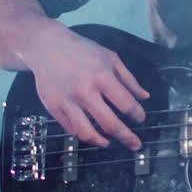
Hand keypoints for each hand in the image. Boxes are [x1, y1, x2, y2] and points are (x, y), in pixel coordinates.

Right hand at [24, 26, 151, 149]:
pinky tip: (92, 132)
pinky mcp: (53, 108)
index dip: (137, 115)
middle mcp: (84, 91)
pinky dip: (84, 134)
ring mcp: (67, 102)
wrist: (47, 47)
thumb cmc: (82, 51)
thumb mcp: (110, 58)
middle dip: (127, 137)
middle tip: (135, 144)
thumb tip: (145, 97)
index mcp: (102, 76)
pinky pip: (71, 129)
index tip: (141, 119)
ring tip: (110, 143)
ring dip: (103, 142)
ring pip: (87, 133)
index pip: (126, 104)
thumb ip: (129, 79)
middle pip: (109, 124)